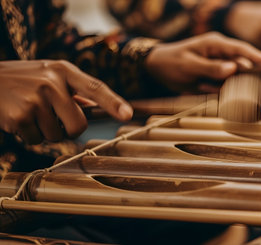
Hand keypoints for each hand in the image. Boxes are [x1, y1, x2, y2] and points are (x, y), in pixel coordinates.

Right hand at [0, 60, 132, 143]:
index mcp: (63, 70)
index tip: (128, 114)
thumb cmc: (22, 80)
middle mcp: (51, 82)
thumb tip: (97, 107)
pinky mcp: (20, 116)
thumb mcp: (48, 75)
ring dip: (45, 132)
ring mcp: (35, 99)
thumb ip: (72, 90)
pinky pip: (36, 140)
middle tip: (54, 120)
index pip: (95, 88)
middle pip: (78, 125)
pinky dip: (28, 135)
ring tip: (30, 113)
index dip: (113, 102)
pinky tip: (18, 118)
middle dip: (69, 130)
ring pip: (56, 136)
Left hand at [145, 32, 260, 92]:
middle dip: (232, 78)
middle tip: (209, 82)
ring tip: (200, 83)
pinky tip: (200, 86)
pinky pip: (223, 86)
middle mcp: (221, 53)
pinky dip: (214, 89)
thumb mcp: (189, 65)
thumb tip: (234, 68)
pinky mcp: (215, 76)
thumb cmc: (172, 61)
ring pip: (232, 79)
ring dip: (219, 85)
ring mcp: (219, 65)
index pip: (241, 49)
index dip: (257, 56)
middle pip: (240, 66)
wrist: (158, 67)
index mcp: (216, 43)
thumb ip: (211, 67)